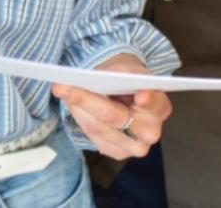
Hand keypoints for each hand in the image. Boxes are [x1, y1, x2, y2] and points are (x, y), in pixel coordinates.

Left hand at [53, 54, 170, 160]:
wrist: (122, 93)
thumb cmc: (126, 78)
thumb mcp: (126, 69)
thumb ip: (117, 75)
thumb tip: (93, 81)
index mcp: (160, 107)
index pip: (155, 105)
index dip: (148, 101)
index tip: (141, 95)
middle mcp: (150, 131)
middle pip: (116, 117)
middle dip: (85, 100)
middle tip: (61, 86)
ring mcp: (134, 147)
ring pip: (98, 127)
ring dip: (76, 107)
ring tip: (60, 89)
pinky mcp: (116, 152)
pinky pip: (93, 136)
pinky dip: (79, 117)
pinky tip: (70, 103)